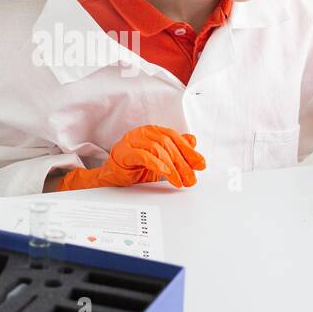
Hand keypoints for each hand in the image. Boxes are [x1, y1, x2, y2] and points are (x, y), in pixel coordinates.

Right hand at [59, 126, 205, 190]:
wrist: (112, 177)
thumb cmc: (135, 167)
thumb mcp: (161, 161)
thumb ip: (176, 150)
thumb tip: (193, 141)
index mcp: (152, 131)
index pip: (175, 138)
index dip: (189, 151)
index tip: (200, 164)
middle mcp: (143, 133)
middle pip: (168, 144)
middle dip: (183, 162)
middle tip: (191, 178)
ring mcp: (132, 140)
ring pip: (158, 149)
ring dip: (172, 167)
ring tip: (179, 180)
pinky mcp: (124, 152)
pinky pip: (143, 156)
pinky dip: (157, 164)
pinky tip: (166, 173)